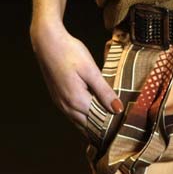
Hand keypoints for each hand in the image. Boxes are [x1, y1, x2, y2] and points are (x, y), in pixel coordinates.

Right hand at [30, 18, 123, 134]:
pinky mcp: (58, 97)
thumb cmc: (70, 53)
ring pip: (78, 122)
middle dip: (102, 129)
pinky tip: (91, 116)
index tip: (123, 127)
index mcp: (77, 100)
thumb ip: (104, 92)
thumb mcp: (91, 71)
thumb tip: (117, 109)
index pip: (98, 121)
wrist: (47, 42)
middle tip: (117, 131)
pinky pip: (72, 115)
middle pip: (87, 125)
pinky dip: (83, 118)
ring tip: (107, 128)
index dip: (111, 126)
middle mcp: (66, 106)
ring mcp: (60, 102)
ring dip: (92, 125)